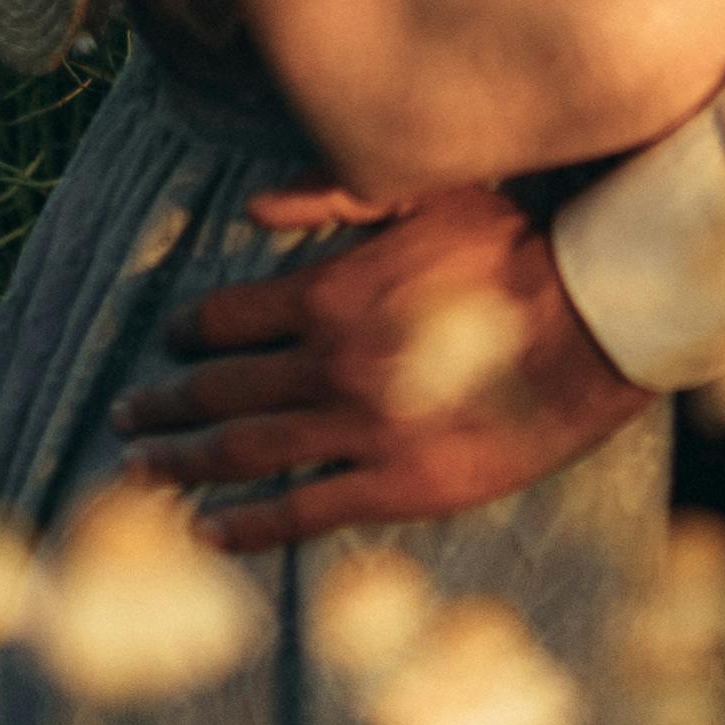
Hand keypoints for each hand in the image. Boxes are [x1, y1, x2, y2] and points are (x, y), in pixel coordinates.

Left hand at [123, 187, 653, 550]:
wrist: (597, 324)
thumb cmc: (518, 248)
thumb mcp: (427, 192)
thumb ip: (333, 194)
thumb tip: (250, 207)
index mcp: (328, 294)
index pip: (226, 318)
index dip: (188, 331)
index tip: (168, 340)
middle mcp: (330, 366)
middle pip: (218, 390)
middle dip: (164, 404)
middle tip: (127, 416)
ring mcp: (362, 432)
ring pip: (244, 454)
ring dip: (182, 464)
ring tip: (140, 473)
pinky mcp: (401, 487)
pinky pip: (304, 512)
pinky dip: (248, 525)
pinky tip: (209, 532)